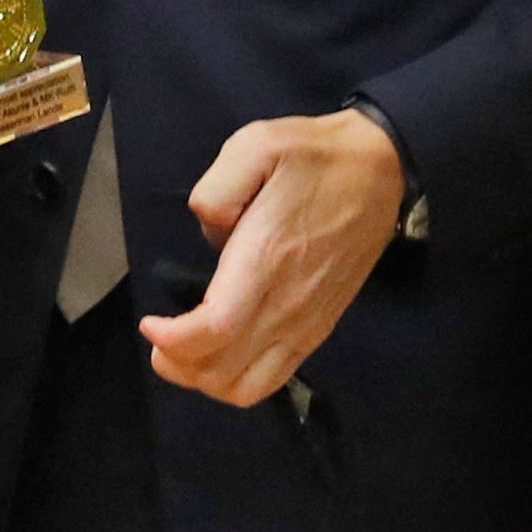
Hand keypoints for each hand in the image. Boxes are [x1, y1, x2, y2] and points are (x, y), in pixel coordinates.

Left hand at [139, 110, 406, 406]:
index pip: (214, 330)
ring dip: (207, 380)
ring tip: (186, 349)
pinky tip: (223, 351)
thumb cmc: (314, 156)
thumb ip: (216, 191)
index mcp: (267, 259)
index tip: (151, 321)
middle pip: (223, 371)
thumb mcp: (255, 145)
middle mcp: (288, 303)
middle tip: (160, 333)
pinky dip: (238, 380)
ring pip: (247, 387)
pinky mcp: (319, 328)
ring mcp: (306, 322)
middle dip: (178, 363)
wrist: (380, 170)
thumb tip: (211, 234)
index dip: (173, 340)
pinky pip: (274, 378)